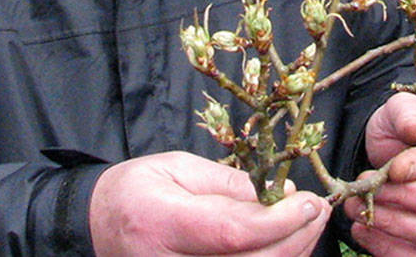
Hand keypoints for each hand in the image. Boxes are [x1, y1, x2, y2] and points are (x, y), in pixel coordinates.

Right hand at [89, 151, 330, 255]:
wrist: (98, 226)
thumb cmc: (136, 190)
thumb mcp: (176, 167)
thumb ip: (227, 184)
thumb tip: (279, 196)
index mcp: (161, 222)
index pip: (233, 232)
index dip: (279, 221)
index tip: (307, 201)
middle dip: (295, 238)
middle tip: (317, 210)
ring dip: (290, 253)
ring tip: (307, 224)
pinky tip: (284, 244)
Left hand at [344, 93, 415, 256]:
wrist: (400, 149)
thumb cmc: (405, 127)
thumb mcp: (402, 109)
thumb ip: (408, 116)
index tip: (392, 169)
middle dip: (400, 198)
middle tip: (367, 187)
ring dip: (390, 223)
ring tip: (357, 207)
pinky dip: (388, 248)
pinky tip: (363, 230)